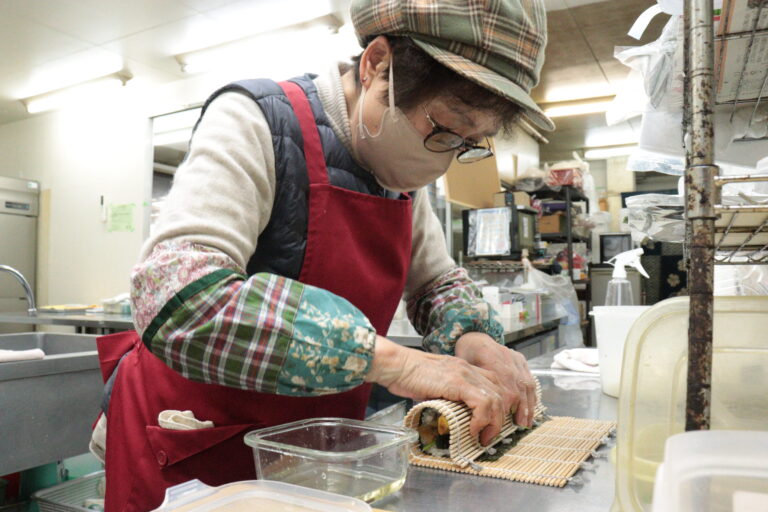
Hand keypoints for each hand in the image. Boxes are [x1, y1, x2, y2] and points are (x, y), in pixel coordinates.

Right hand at [366, 336, 506, 444]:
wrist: (396, 365)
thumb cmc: (407, 376)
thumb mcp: (433, 387)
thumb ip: (446, 397)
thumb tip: (450, 417)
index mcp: (464, 368)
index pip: (493, 384)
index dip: (497, 406)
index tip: (490, 424)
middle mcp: (468, 369)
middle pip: (499, 393)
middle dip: (499, 418)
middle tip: (488, 435)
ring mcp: (464, 374)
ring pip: (495, 399)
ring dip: (493, 422)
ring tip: (483, 436)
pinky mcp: (458, 382)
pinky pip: (481, 403)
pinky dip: (481, 420)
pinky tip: (472, 429)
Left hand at [454, 332, 536, 427]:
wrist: (475, 337)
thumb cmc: (465, 353)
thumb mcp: (461, 366)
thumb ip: (467, 383)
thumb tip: (465, 408)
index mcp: (492, 359)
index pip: (504, 388)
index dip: (504, 407)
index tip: (498, 421)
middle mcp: (507, 359)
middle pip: (518, 387)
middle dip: (520, 409)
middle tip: (518, 426)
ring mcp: (516, 359)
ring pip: (527, 385)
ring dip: (528, 405)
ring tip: (526, 422)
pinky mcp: (520, 360)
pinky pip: (530, 379)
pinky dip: (531, 396)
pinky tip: (530, 408)